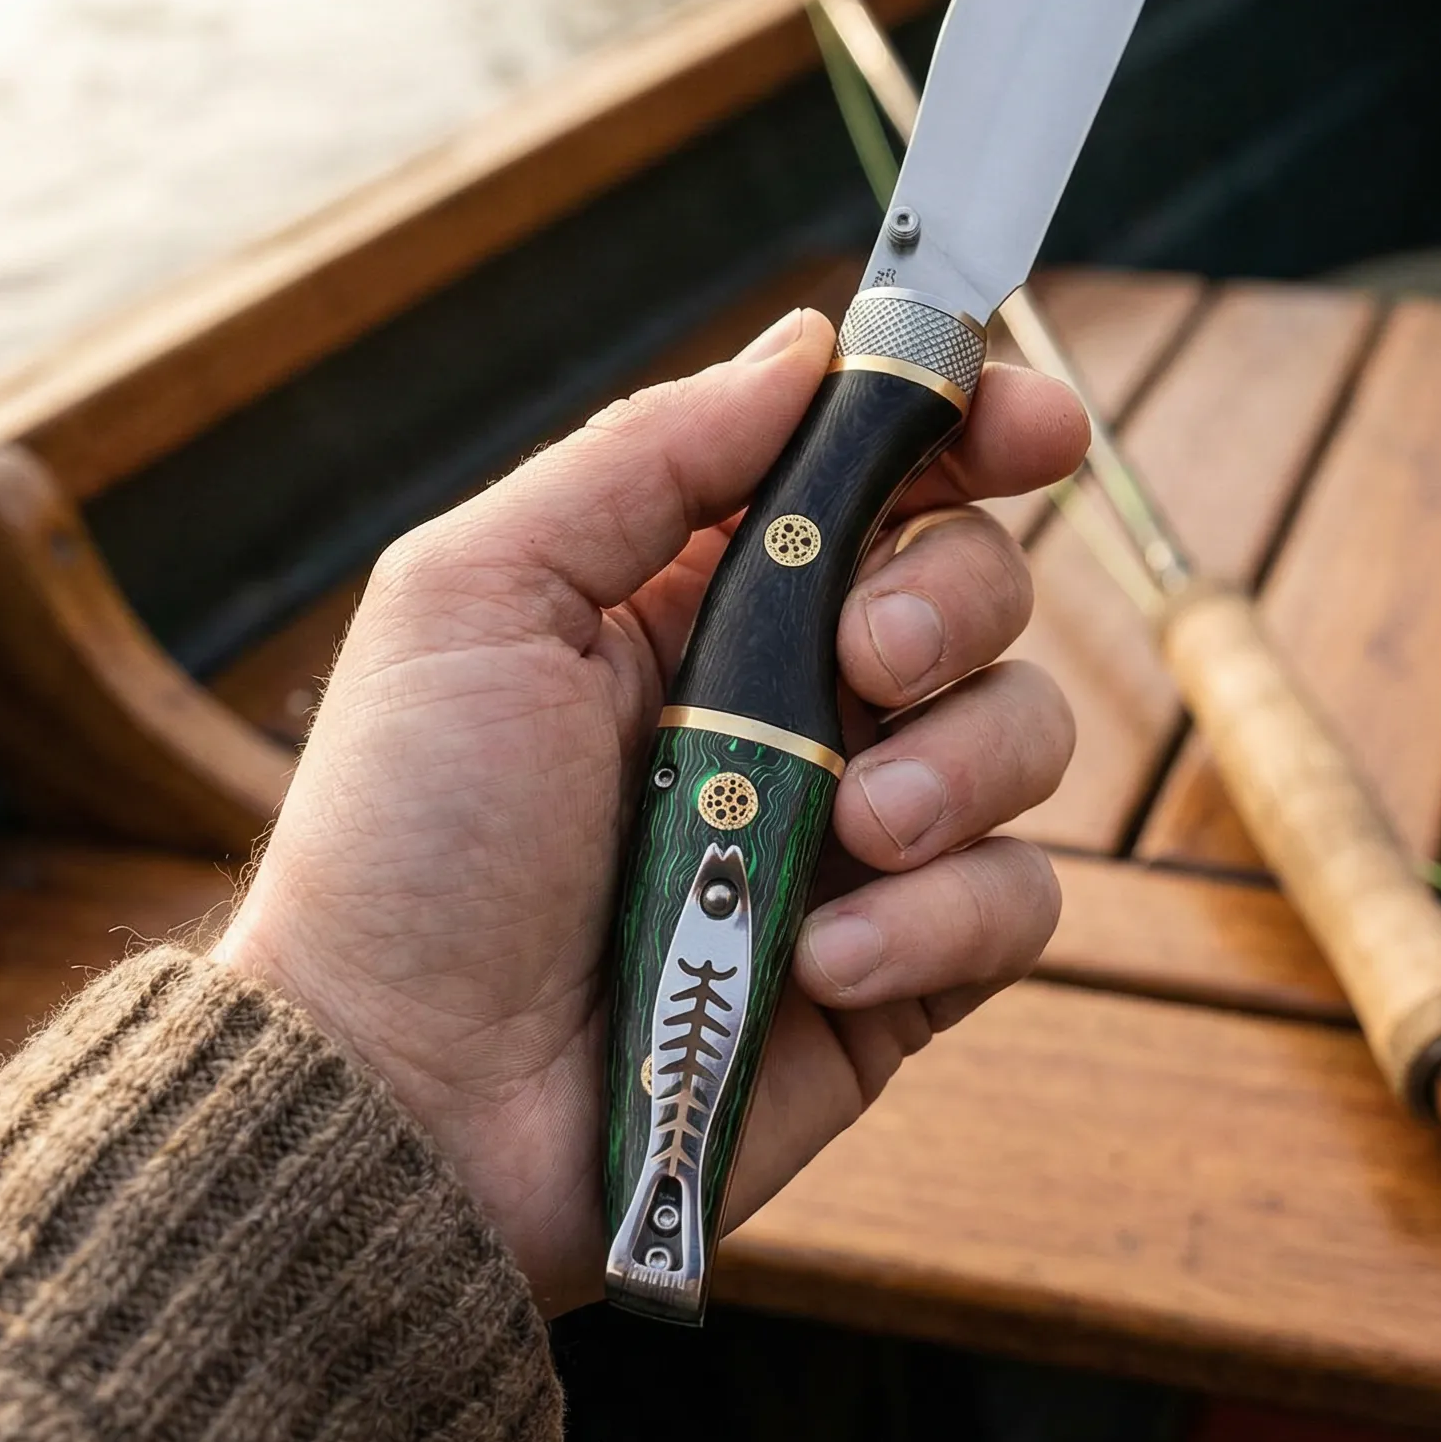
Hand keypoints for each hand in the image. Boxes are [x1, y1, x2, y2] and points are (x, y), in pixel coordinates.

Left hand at [220, 307, 1084, 1315]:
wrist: (406, 1096)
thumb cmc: (412, 841)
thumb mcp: (479, 596)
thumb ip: (648, 457)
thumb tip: (808, 345)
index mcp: (694, 594)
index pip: (874, 474)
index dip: (970, 428)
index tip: (1034, 421)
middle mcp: (792, 699)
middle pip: (979, 584)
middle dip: (955, 597)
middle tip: (864, 657)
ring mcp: (854, 837)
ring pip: (1023, 734)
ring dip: (953, 765)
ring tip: (842, 829)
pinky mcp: (899, 972)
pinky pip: (1013, 904)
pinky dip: (937, 917)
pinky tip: (823, 957)